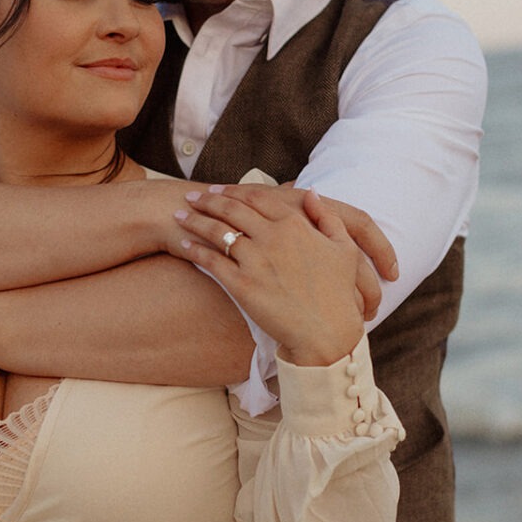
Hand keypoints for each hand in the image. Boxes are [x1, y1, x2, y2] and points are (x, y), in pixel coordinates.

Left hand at [172, 188, 364, 365]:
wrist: (326, 332)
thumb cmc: (338, 293)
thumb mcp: (343, 248)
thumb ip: (326, 217)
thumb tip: (309, 193)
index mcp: (295, 224)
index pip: (256, 197)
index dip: (233, 191)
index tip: (218, 190)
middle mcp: (272, 236)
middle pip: (231, 210)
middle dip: (207, 200)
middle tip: (191, 197)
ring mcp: (255, 260)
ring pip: (217, 231)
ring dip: (195, 220)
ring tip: (179, 215)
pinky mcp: (241, 284)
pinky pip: (211, 261)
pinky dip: (195, 250)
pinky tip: (183, 244)